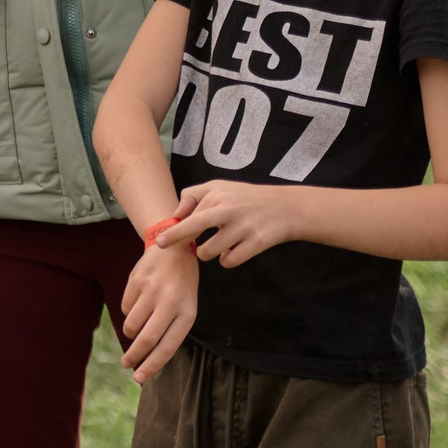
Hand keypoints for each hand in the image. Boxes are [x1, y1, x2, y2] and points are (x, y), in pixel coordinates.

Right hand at [117, 241, 200, 383]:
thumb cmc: (181, 287)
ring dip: (130, 333)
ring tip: (136, 328)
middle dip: (134, 356)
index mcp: (186, 313)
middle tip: (126, 364)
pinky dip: (128, 313)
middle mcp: (170, 302)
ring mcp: (151, 290)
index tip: (139, 378)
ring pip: (132, 324)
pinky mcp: (136, 280)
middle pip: (146, 338)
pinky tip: (138, 303)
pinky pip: (125, 307)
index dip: (152, 365)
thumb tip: (148, 357)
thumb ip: (170, 330)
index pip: (167, 347)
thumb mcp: (186, 307)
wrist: (174, 249)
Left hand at [160, 179, 310, 267]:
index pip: (189, 215)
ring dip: (206, 254)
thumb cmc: (246, 198)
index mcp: (218, 196)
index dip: (175, 230)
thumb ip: (194, 195)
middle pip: (195, 225)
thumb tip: (175, 214)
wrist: (286, 207)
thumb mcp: (220, 187)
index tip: (161, 240)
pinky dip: (226, 261)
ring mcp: (243, 227)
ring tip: (212, 248)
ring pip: (210, 251)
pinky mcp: (257, 243)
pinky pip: (230, 261)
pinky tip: (230, 253)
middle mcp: (229, 210)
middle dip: (176, 237)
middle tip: (161, 246)